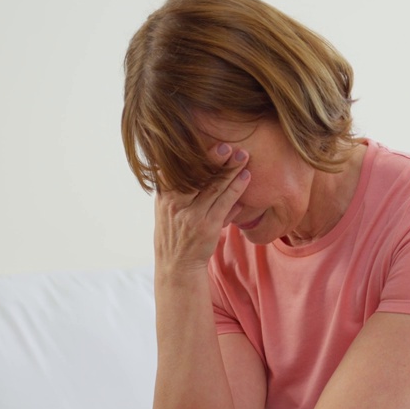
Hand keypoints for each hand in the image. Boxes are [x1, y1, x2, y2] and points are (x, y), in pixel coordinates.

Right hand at [154, 144, 249, 272]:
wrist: (177, 265)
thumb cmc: (175, 233)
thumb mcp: (168, 209)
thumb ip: (179, 189)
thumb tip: (196, 168)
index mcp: (164, 196)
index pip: (178, 170)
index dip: (193, 155)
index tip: (207, 142)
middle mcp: (175, 204)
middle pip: (197, 176)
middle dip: (213, 158)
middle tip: (228, 145)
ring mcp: (191, 215)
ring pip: (214, 187)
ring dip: (230, 169)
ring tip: (243, 155)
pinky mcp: (206, 226)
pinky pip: (224, 203)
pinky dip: (236, 188)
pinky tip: (245, 176)